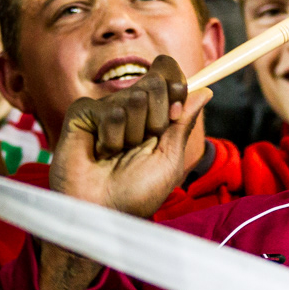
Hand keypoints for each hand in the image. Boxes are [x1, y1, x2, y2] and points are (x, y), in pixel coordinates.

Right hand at [39, 57, 209, 289]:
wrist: (106, 212)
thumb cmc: (139, 191)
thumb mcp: (171, 156)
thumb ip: (184, 121)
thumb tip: (206, 90)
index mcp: (156, 115)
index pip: (168, 77)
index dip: (176, 87)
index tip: (175, 113)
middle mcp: (131, 108)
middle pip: (155, 83)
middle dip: (157, 118)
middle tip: (141, 145)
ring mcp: (106, 110)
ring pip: (132, 98)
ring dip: (132, 134)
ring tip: (117, 155)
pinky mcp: (82, 115)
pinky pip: (106, 109)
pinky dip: (109, 136)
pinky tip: (99, 151)